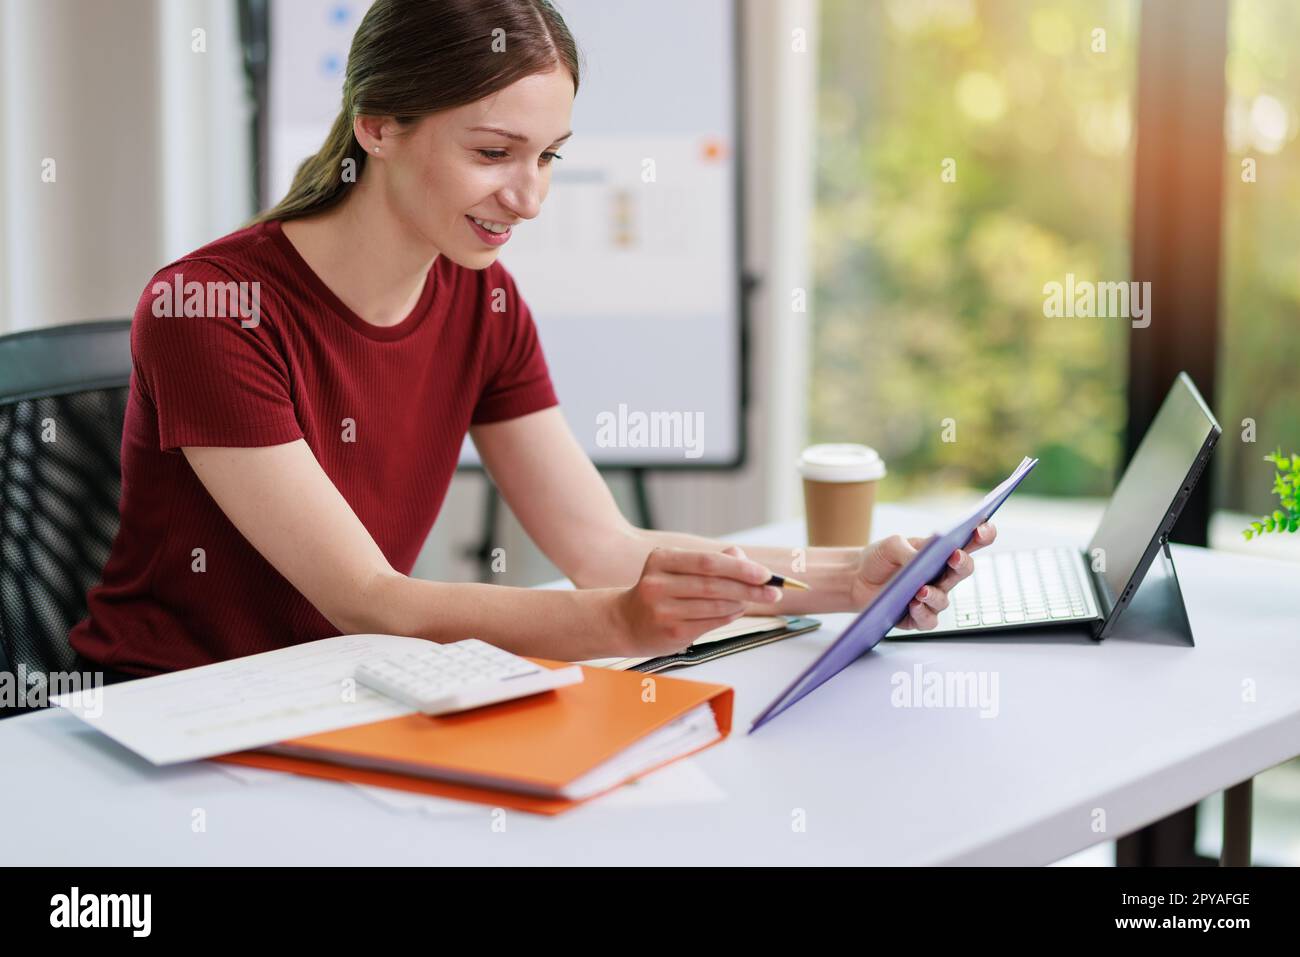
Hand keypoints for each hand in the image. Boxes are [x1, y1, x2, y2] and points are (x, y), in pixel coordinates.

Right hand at [610, 545, 779, 656]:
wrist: (626, 621)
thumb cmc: (661, 591)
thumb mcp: (678, 568)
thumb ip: (710, 561)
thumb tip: (744, 558)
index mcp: (661, 559)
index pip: (707, 561)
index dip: (740, 568)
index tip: (766, 574)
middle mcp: (657, 583)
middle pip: (713, 584)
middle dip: (749, 588)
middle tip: (773, 591)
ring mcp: (662, 610)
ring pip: (714, 605)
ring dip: (741, 602)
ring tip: (756, 599)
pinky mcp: (670, 632)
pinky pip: (710, 623)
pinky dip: (729, 615)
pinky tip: (737, 610)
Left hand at [849, 523, 997, 629]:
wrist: (857, 578)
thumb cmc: (880, 558)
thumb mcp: (890, 544)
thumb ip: (906, 548)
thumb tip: (918, 559)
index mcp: (941, 552)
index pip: (970, 542)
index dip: (982, 534)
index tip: (983, 528)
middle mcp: (942, 576)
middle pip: (963, 570)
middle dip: (962, 562)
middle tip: (955, 556)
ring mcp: (932, 597)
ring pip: (944, 599)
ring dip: (934, 594)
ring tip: (920, 590)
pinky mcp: (918, 617)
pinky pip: (928, 619)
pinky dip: (922, 613)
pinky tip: (912, 605)